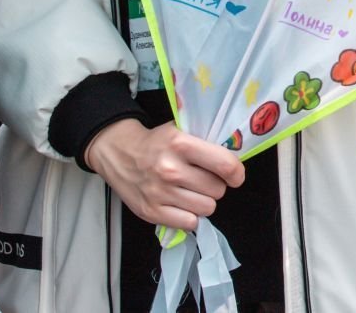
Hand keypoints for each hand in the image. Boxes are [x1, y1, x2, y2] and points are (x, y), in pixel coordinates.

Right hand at [83, 119, 244, 231]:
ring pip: (207, 208)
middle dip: (216, 186)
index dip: (236, 173)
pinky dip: (190, 216)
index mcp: (181, 144)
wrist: (119, 153)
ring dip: (204, 201)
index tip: (235, 176)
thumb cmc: (157, 142)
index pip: (225, 164)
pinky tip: (182, 203)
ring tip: (193, 191)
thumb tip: (236, 159)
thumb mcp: (181, 131)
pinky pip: (190, 223)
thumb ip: (206, 143)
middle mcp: (170, 170)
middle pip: (217, 190)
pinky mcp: (151, 212)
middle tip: (205, 180)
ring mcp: (159, 193)